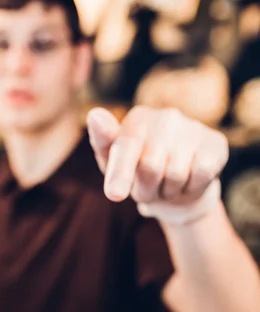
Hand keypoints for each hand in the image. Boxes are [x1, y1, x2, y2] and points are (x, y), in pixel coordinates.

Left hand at [87, 106, 227, 223]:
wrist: (180, 179)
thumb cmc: (138, 168)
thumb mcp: (113, 160)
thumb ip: (103, 142)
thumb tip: (95, 115)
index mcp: (136, 120)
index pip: (126, 149)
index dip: (120, 175)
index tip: (114, 195)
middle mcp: (165, 117)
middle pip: (150, 169)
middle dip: (146, 190)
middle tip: (148, 189)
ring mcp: (192, 128)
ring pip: (176, 176)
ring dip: (168, 191)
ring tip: (167, 184)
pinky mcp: (215, 143)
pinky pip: (200, 174)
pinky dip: (191, 187)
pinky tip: (189, 180)